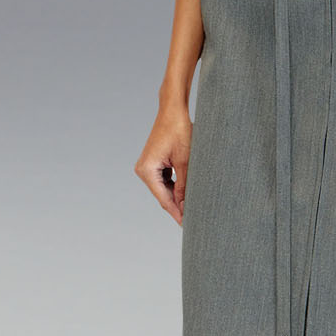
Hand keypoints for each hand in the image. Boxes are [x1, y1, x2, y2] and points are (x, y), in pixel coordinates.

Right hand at [134, 104, 193, 224]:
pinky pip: (164, 179)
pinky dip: (174, 186)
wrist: (173, 111)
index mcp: (147, 170)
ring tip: (192, 207)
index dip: (177, 213)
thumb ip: (184, 185)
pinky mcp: (153, 162)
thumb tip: (186, 206)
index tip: (187, 225)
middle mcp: (143, 169)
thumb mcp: (185, 162)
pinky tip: (186, 192)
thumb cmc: (179, 131)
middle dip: (177, 206)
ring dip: (177, 196)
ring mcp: (147, 166)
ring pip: (164, 188)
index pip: (163, 199)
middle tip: (193, 220)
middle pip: (162, 195)